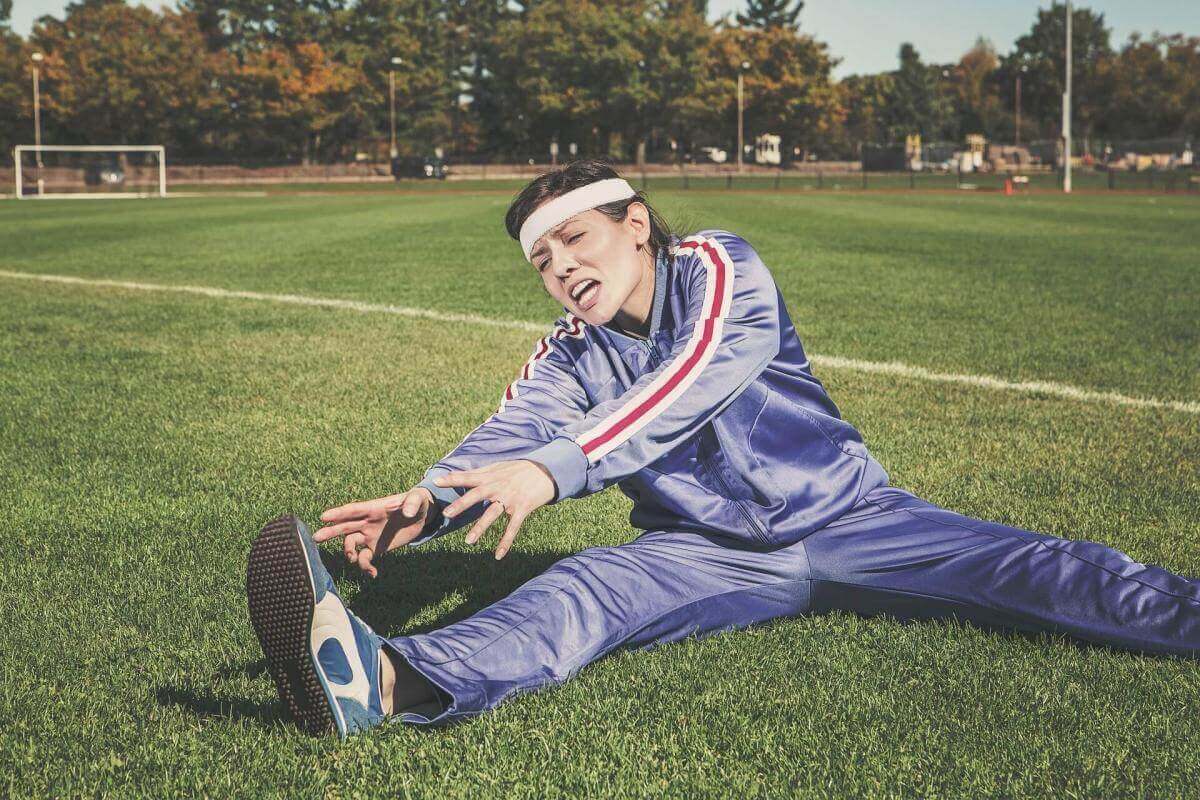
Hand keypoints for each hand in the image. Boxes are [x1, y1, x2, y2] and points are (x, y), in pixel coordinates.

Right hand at [313, 487, 433, 577]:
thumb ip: (412, 503)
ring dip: (348, 552)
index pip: (353, 510)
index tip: (324, 517)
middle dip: (330, 532)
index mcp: (373, 508)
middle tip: (316, 538)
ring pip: (351, 543)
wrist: (421, 516)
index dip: (338, 513)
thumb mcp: (418, 499)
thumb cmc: (417, 502)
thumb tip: (407, 512)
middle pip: (344, 526)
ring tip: (354, 558)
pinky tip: (373, 573)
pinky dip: (365, 567)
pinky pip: (364, 558)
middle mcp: (367, 522)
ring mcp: (369, 535)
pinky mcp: (376, 548)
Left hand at [437, 460, 555, 559]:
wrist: (546, 471)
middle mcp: (499, 487)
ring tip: (469, 542)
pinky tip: (498, 556)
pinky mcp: (523, 508)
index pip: (468, 476)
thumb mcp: (499, 467)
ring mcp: (510, 498)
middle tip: (447, 514)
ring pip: (492, 514)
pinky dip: (505, 542)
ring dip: (480, 528)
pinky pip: (512, 528)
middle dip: (462, 505)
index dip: (452, 478)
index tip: (436, 481)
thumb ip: (480, 473)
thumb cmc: (519, 470)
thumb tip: (459, 475)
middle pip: (477, 495)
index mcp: (491, 476)